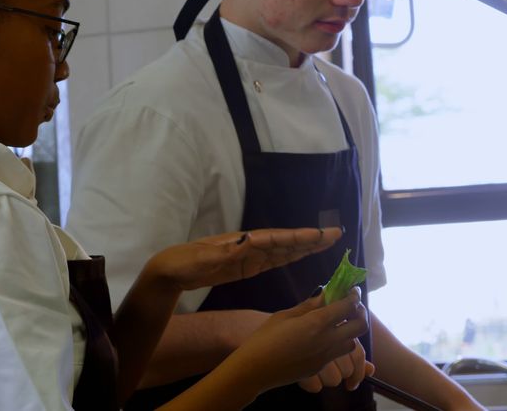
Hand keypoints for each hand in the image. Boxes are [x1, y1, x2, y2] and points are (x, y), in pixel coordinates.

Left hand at [146, 227, 341, 291]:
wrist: (170, 271)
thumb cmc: (182, 263)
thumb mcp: (200, 260)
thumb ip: (224, 253)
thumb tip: (248, 242)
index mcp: (240, 242)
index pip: (275, 239)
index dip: (298, 238)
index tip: (319, 235)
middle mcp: (248, 245)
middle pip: (285, 241)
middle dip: (309, 238)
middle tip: (336, 234)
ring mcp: (248, 255)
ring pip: (282, 250)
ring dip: (304, 246)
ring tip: (327, 241)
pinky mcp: (245, 266)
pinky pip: (273, 260)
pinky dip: (289, 256)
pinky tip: (301, 254)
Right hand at [224, 287, 370, 394]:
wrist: (255, 369)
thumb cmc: (264, 338)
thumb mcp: (285, 316)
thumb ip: (308, 306)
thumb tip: (325, 294)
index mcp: (317, 323)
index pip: (347, 306)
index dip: (354, 295)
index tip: (352, 289)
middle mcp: (327, 340)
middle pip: (360, 326)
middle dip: (360, 313)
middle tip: (351, 306)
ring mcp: (326, 357)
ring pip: (353, 343)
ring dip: (350, 331)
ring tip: (338, 324)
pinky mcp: (320, 367)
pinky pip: (337, 353)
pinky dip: (337, 343)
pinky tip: (322, 339)